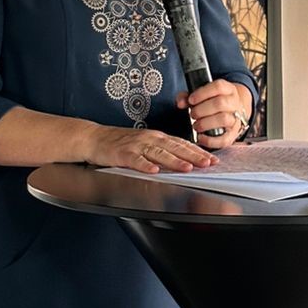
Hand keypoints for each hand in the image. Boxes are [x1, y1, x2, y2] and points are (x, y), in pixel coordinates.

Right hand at [85, 123, 218, 174]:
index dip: (198, 151)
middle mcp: (149, 139)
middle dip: (193, 156)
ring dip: (174, 161)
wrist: (94, 138)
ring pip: (159, 153)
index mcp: (156, 137)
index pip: (181, 143)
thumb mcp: (145, 142)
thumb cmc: (120, 142)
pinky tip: (154, 171)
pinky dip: (145, 165)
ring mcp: (136, 146)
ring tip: (188, 168)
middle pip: (174, 147)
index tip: (212, 159)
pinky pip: (135, 160)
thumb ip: (162, 150)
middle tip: (208, 163)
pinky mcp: (122, 154)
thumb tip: (182, 159)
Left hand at [178, 80, 251, 145]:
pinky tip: (200, 137)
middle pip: (220, 103)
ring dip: (205, 123)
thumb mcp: (204, 94)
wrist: (234, 111)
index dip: (202, 93)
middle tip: (193, 114)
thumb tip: (180, 103)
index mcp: (228, 89)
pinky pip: (224, 139)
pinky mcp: (234, 134)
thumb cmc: (214, 102)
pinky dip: (210, 140)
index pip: (218, 87)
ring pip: (224, 119)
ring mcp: (236, 119)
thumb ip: (188, 96)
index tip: (191, 100)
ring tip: (196, 125)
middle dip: (201, 110)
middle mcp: (234, 103)